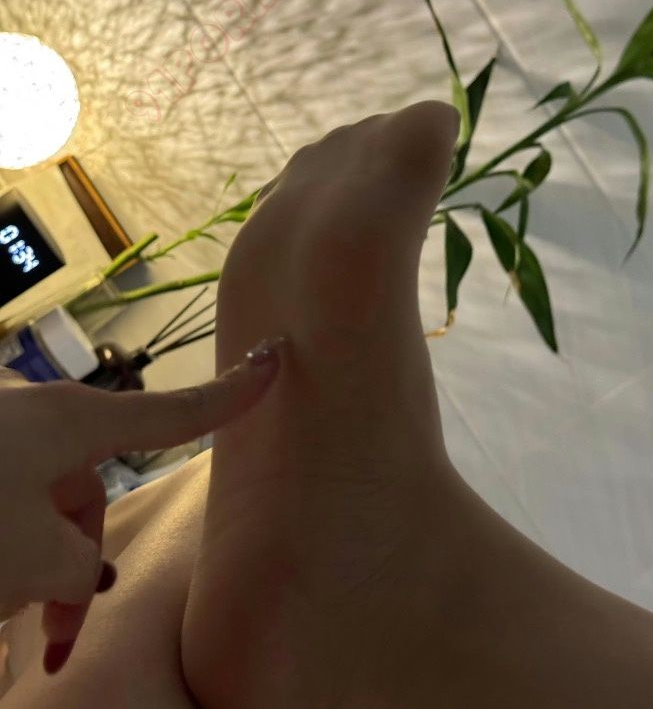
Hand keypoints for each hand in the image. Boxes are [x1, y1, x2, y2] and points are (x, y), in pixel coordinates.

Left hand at [0, 335, 284, 673]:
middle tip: (58, 643)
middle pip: (89, 493)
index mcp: (74, 423)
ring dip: (28, 577)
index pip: (175, 412)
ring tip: (5, 631)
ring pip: (34, 513)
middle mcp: (38, 422)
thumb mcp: (31, 555)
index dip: (230, 396)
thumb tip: (76, 564)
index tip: (274, 361)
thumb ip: (77, 562)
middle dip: (79, 567)